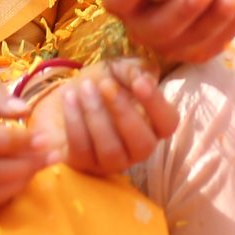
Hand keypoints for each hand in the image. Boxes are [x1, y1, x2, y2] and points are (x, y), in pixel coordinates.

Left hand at [30, 57, 175, 176]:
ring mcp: (111, 161)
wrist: (66, 95)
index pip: (168, 123)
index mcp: (153, 125)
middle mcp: (136, 150)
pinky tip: (69, 98)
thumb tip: (143, 78)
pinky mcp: (83, 164)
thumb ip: (133, 70)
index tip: (139, 82)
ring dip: (96, 115)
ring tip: (84, 87)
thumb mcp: (118, 70)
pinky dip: (74, 122)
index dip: (156, 104)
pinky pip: (82, 150)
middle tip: (105, 84)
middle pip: (143, 144)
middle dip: (123, 112)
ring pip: (111, 150)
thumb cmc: (99, 83)